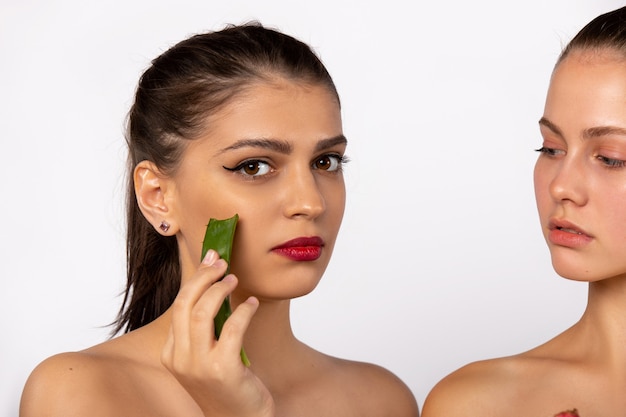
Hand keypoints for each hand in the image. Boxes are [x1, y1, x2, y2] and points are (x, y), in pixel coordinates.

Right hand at [161, 249, 274, 416]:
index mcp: (172, 354)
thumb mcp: (208, 354)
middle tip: (221, 263)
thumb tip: (214, 282)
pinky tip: (252, 304)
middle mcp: (180, 360)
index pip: (178, 306)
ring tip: (234, 279)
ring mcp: (200, 366)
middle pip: (185, 304)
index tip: (210, 261)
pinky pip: (232, 329)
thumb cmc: (228, 385)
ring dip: (220, 290)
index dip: (195, 279)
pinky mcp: (223, 370)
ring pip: (202, 313)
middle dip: (203, 277)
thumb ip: (207, 325)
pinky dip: (243, 311)